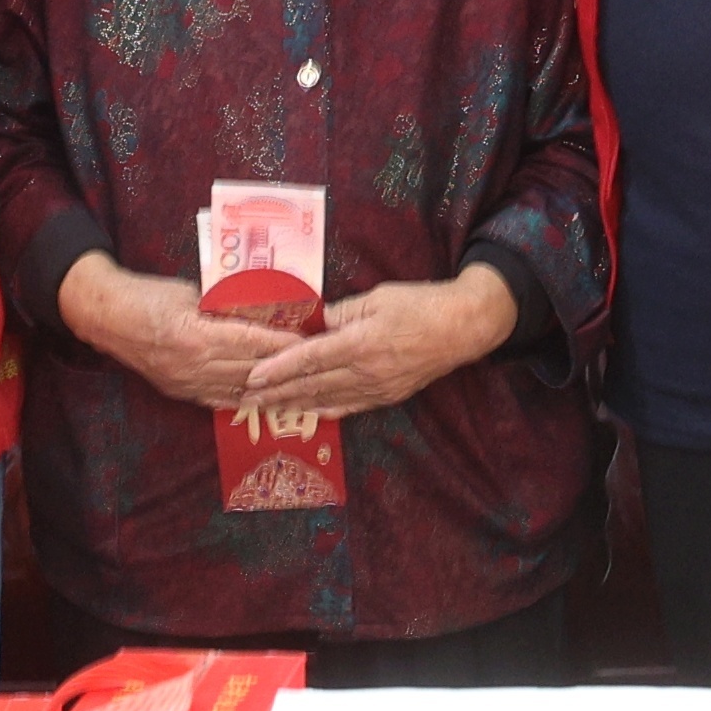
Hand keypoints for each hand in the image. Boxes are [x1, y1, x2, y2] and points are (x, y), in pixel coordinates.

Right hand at [61, 253, 303, 408]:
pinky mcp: (179, 391)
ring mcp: (186, 382)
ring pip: (238, 389)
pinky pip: (218, 399)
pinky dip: (243, 398)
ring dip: (268, 386)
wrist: (107, 317)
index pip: (251, 342)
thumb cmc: (149, 295)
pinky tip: (264, 397)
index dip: (281, 343)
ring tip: (295, 382)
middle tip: (310, 360)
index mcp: (197, 335)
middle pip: (250, 369)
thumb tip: (261, 310)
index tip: (306, 340)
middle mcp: (193, 364)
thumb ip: (224, 306)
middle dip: (283, 365)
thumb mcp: (191, 293)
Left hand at [243, 270, 516, 422]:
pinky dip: (327, 410)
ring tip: (267, 408)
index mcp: (360, 343)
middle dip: (277, 392)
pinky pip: (352, 406)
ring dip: (295, 404)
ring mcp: (378, 388)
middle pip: (312, 384)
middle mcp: (366, 371)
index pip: (309, 359)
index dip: (279, 369)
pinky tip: (309, 412)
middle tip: (247, 398)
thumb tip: (311, 321)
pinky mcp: (389, 395)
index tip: (253, 377)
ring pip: (328, 399)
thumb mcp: (376, 298)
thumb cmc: (420, 304)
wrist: (463, 327)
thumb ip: (340, 312)